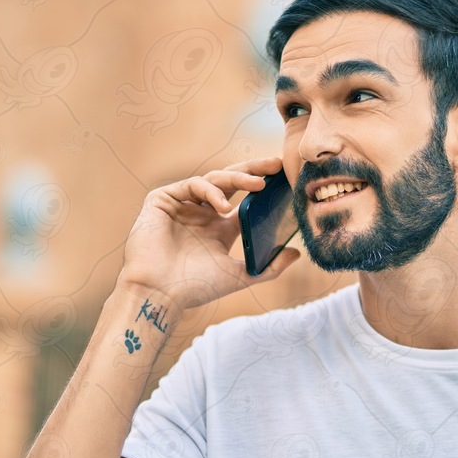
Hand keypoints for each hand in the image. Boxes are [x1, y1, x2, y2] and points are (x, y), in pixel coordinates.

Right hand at [117, 157, 300, 309]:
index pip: (246, 200)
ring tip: (259, 184)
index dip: (265, 189)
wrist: (159, 293)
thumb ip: (270, 267)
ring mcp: (183, 205)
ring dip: (238, 178)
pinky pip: (192, 186)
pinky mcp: (163, 199)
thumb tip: (297, 254)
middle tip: (276, 164)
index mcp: (220, 228)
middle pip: (232, 182)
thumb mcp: (240, 275)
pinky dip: (210, 191)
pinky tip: (223, 206)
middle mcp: (202, 213)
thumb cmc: (195, 287)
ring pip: (215, 179)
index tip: (286, 181)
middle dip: (254, 171)